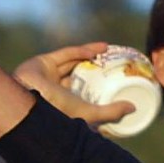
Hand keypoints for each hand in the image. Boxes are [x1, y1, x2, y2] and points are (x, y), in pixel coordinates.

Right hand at [14, 43, 133, 129]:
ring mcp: (48, 76)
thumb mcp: (89, 113)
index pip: (85, 97)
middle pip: (79, 77)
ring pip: (72, 64)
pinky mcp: (42, 62)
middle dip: (96, 70)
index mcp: (65, 107)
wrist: (30, 99)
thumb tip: (134, 108)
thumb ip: (111, 112)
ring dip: (90, 57)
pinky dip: (81, 51)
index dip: (100, 89)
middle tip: (115, 64)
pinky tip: (98, 49)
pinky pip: (65, 55)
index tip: (119, 82)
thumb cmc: (58, 111)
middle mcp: (55, 92)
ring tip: (110, 53)